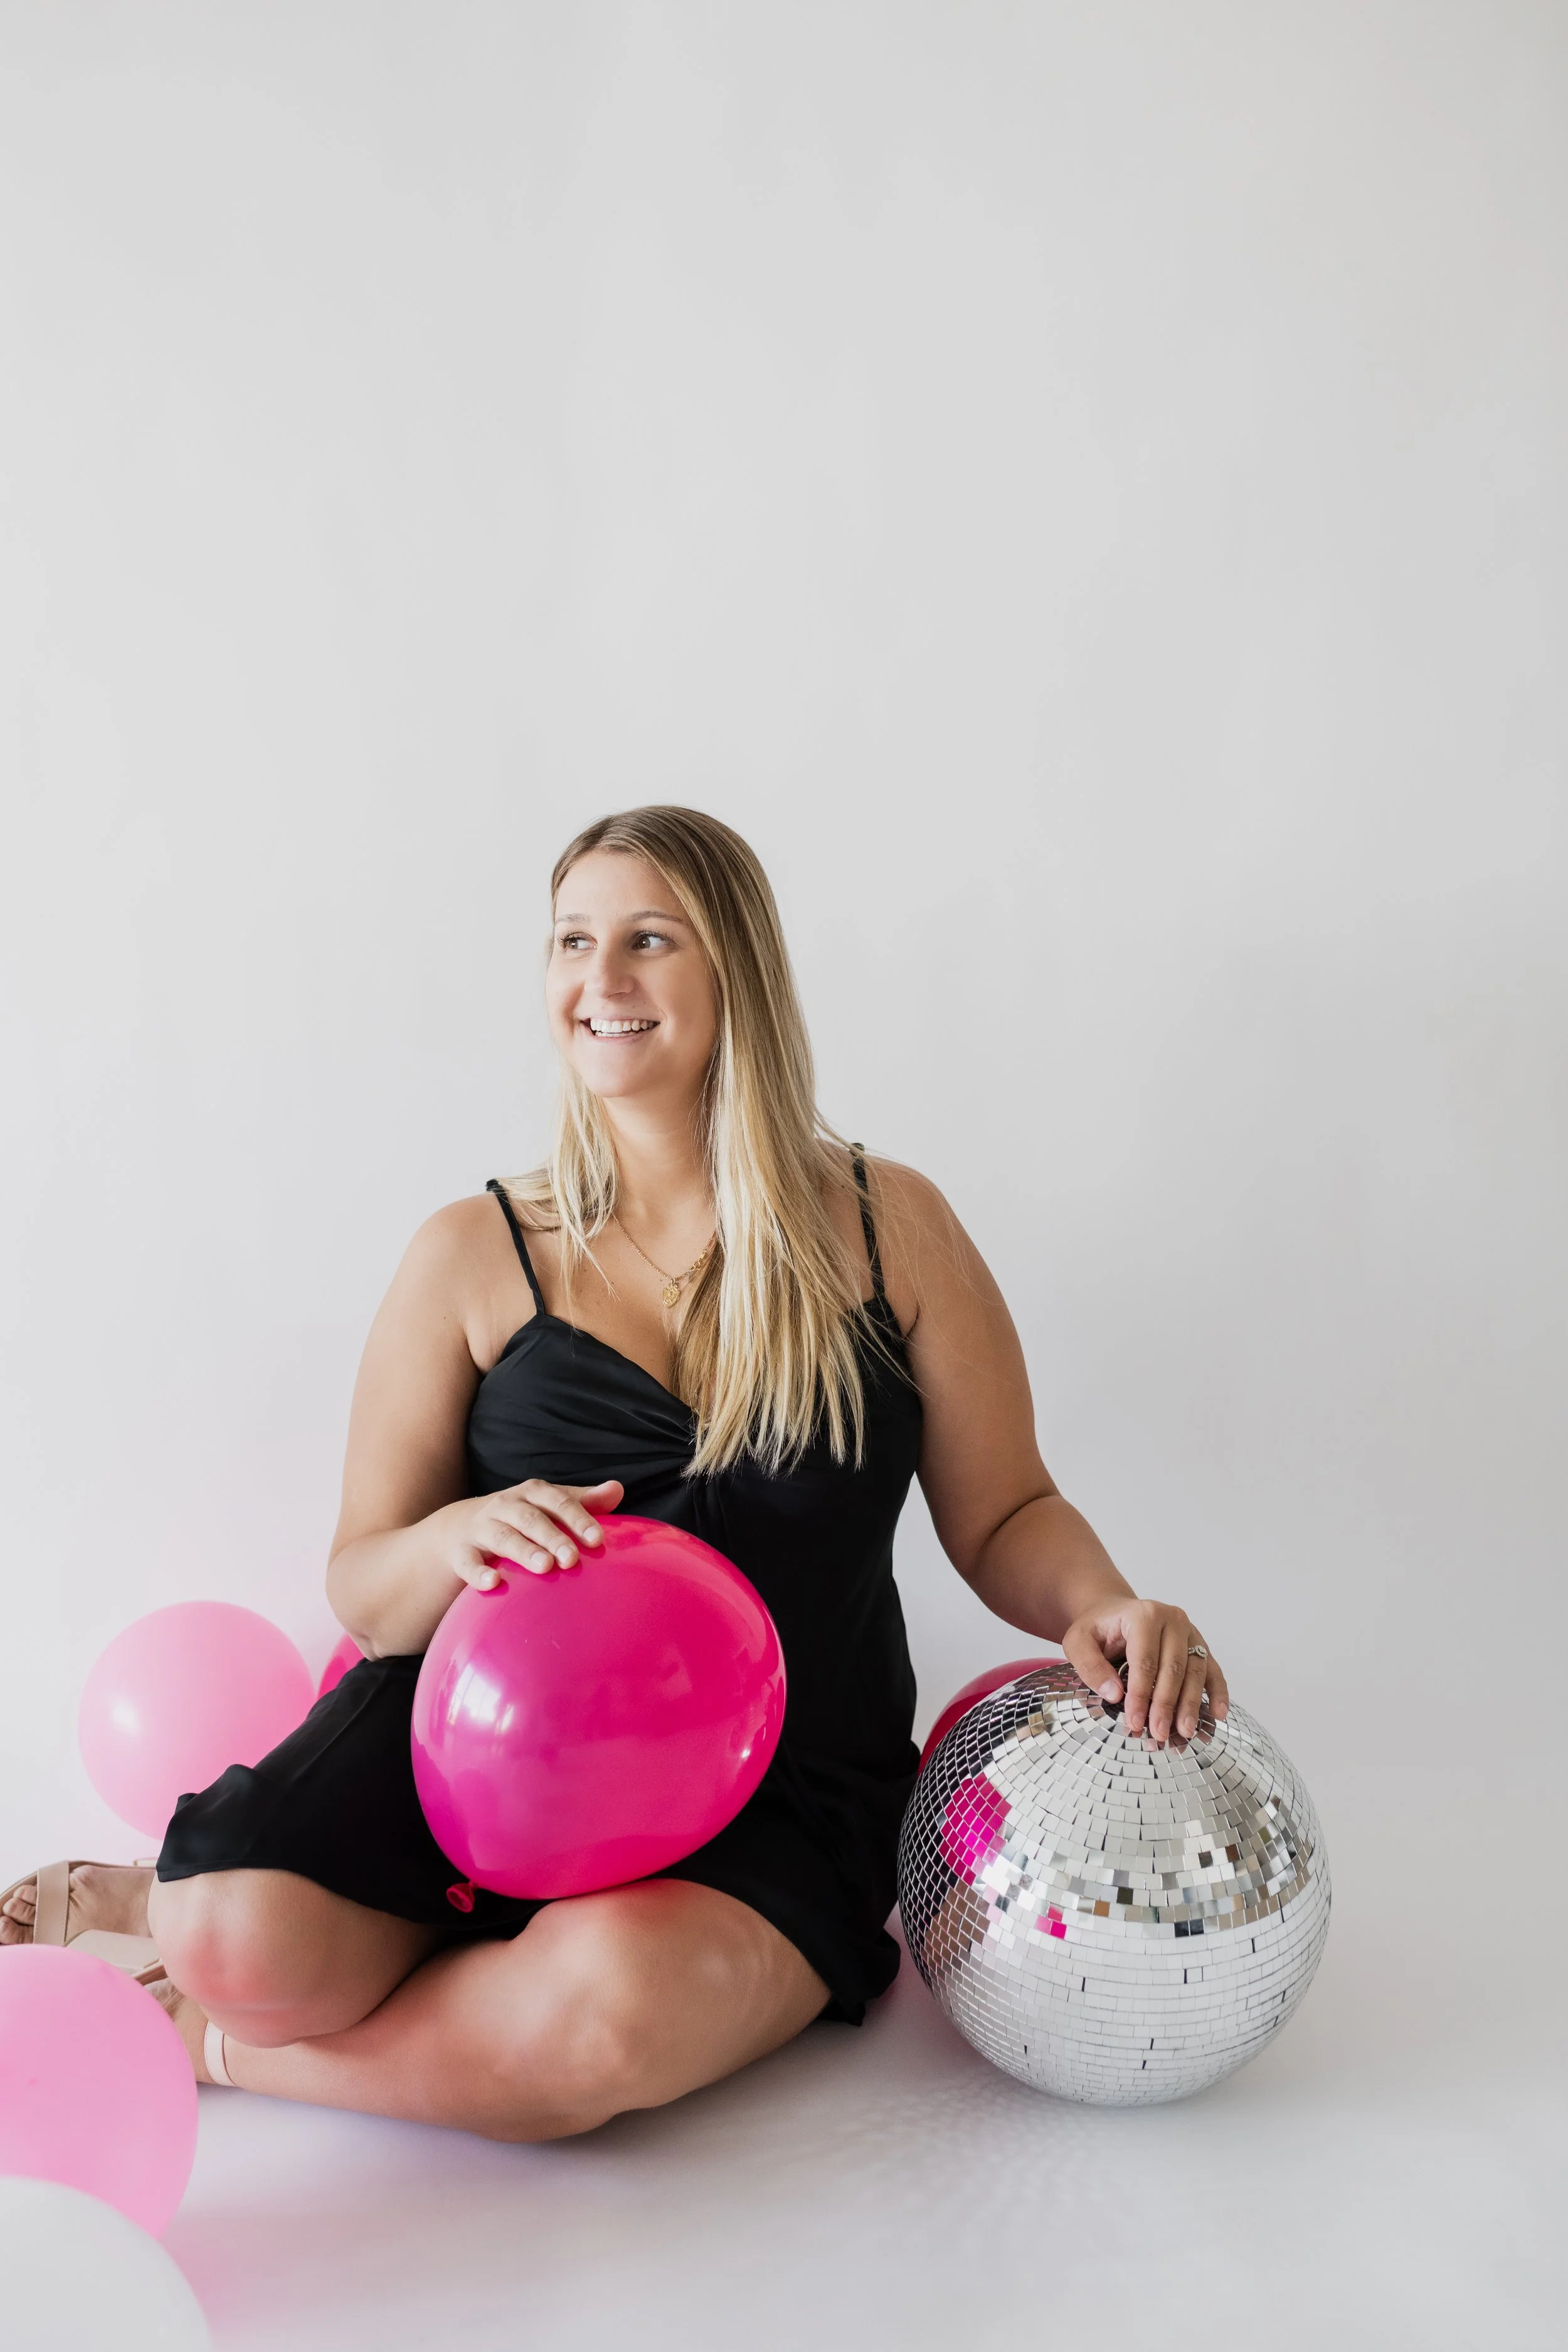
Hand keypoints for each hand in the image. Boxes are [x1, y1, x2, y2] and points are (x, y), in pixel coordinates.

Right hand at [447, 1477, 624, 1586]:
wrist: (463, 1527)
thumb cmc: (524, 1518)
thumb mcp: (551, 1506)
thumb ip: (584, 1501)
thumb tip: (617, 1489)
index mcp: (532, 1494)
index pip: (558, 1502)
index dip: (578, 1518)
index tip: (598, 1540)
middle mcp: (506, 1506)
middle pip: (531, 1519)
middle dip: (553, 1537)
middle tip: (572, 1558)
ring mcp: (482, 1528)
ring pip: (502, 1537)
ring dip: (523, 1550)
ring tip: (544, 1567)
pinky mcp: (462, 1552)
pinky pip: (468, 1561)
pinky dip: (478, 1572)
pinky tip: (493, 1583)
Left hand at [1061, 1597, 1228, 1743]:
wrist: (1113, 1612)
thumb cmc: (1097, 1629)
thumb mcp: (1077, 1642)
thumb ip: (1090, 1666)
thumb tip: (1114, 1694)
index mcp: (1143, 1614)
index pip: (1144, 1661)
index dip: (1140, 1695)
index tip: (1134, 1723)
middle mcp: (1172, 1619)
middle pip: (1173, 1668)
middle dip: (1166, 1706)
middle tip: (1159, 1734)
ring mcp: (1190, 1631)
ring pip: (1196, 1672)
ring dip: (1191, 1705)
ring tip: (1184, 1733)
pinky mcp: (1199, 1644)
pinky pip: (1212, 1669)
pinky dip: (1218, 1692)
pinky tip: (1218, 1714)